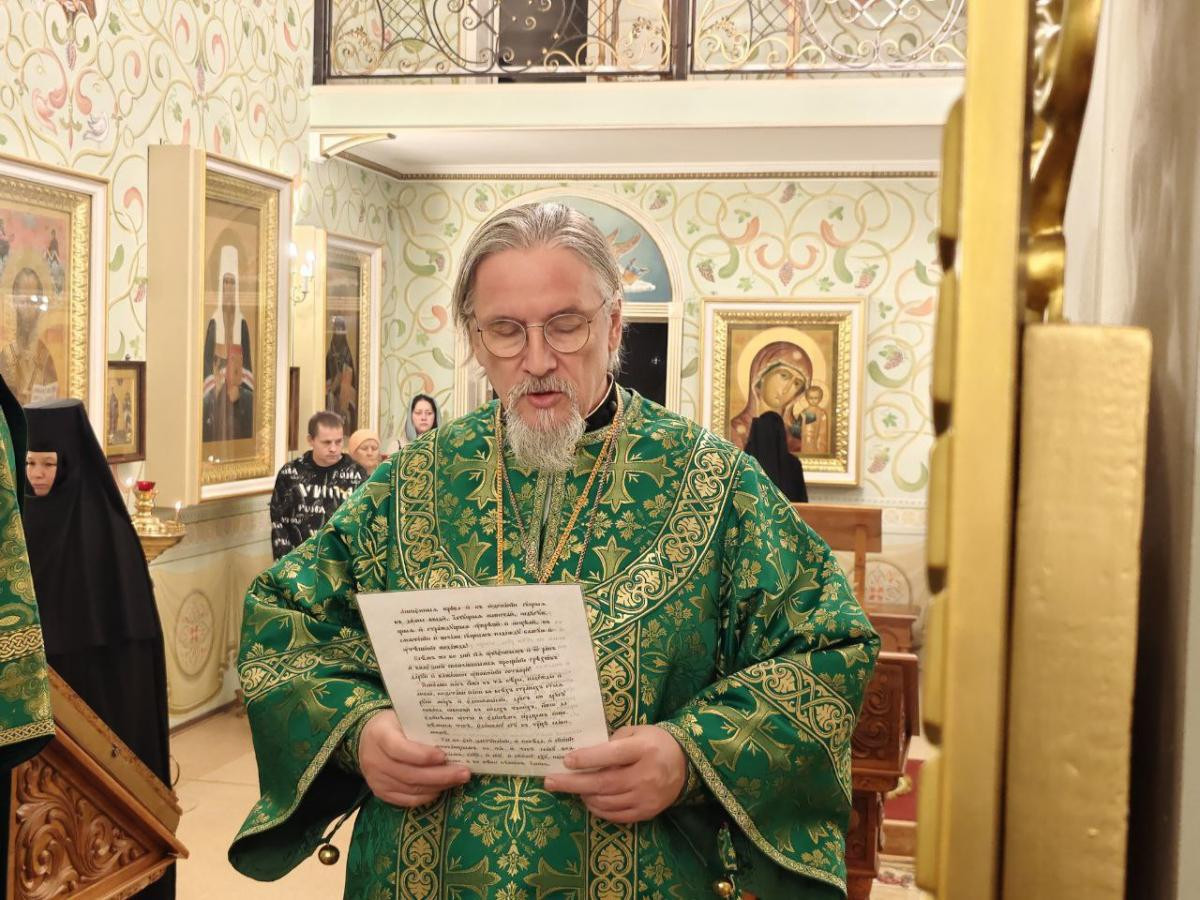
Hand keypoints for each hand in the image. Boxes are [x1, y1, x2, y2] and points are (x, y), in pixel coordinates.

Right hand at [357, 711, 469, 807]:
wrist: (366, 738)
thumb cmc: (393, 725)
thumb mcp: (403, 717)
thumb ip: (422, 727)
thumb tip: (454, 736)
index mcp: (380, 735)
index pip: (400, 749)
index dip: (422, 755)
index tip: (444, 755)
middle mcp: (375, 760)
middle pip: (410, 774)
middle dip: (441, 775)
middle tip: (464, 773)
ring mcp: (376, 779)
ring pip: (411, 789)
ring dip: (438, 786)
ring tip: (458, 780)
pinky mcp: (381, 793)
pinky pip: (406, 800)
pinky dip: (426, 796)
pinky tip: (441, 789)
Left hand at [542, 725, 686, 823]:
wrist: (686, 763)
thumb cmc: (655, 742)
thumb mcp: (637, 732)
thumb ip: (612, 742)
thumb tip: (584, 755)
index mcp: (643, 750)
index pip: (611, 755)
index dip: (587, 758)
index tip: (566, 760)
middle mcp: (646, 775)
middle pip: (603, 783)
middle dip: (573, 783)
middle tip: (550, 781)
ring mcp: (646, 797)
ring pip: (606, 802)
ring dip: (584, 795)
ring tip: (571, 787)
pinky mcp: (647, 812)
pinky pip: (615, 815)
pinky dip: (598, 809)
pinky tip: (589, 799)